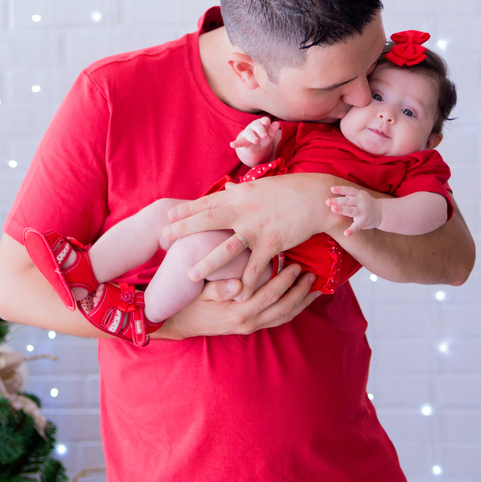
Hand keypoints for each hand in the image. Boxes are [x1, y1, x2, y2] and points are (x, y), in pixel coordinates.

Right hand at [154, 264, 319, 338]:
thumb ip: (218, 289)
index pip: (268, 296)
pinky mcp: (252, 327)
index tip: (296, 266)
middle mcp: (248, 322)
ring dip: (301, 303)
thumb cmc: (190, 302)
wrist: (181, 323)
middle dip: (300, 292)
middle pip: (283, 308)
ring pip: (284, 317)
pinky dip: (292, 309)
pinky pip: (278, 320)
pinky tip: (301, 299)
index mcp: (238, 312)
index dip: (285, 282)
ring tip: (315, 288)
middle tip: (313, 275)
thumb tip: (238, 286)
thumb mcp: (200, 293)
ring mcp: (251, 326)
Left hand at [162, 173, 348, 294]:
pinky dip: (246, 283)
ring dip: (207, 263)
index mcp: (240, 196)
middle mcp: (244, 210)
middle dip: (184, 230)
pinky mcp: (272, 243)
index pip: (207, 202)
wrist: (316, 198)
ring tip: (190, 275)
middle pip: (207, 221)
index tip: (168, 216)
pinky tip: (237, 295)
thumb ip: (240, 192)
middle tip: (164, 238)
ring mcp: (257, 228)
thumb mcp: (260, 186)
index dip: (187, 210)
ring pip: (226, 249)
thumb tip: (226, 189)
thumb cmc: (289, 190)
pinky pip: (255, 267)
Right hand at [230, 117, 281, 163]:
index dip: (265, 121)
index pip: (264, 121)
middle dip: (260, 130)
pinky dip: (236, 143)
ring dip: (252, 137)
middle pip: (257, 126)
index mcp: (262, 124)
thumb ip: (273, 131)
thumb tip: (277, 123)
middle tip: (264, 136)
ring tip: (255, 141)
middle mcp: (254, 127)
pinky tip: (232, 144)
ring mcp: (248, 133)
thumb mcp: (270, 136)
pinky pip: (239, 142)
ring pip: (249, 134)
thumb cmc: (263, 138)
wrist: (255, 147)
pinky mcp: (243, 141)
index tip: (266, 122)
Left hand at [326, 185, 382, 236]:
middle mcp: (361, 202)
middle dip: (337, 201)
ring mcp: (363, 212)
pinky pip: (357, 226)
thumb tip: (331, 193)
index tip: (332, 189)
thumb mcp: (359, 196)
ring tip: (333, 209)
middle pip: (348, 200)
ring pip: (351, 211)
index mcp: (358, 194)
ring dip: (342, 210)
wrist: (381, 212)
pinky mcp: (364, 222)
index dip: (340, 189)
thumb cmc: (364, 203)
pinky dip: (351, 230)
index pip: (349, 190)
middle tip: (327, 202)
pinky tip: (346, 233)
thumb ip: (348, 195)